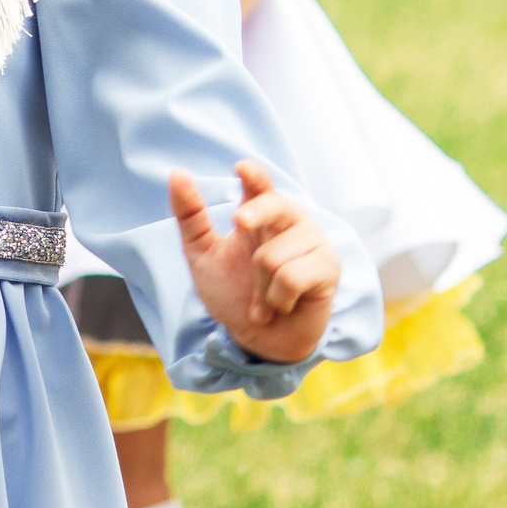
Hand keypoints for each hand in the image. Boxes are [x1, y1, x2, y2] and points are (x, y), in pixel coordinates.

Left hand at [171, 161, 340, 365]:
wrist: (258, 340)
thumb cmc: (234, 294)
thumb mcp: (202, 255)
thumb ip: (190, 216)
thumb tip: (177, 174)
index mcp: (261, 213)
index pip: (260, 186)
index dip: (254, 176)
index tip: (241, 167)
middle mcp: (290, 221)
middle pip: (275, 205)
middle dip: (255, 213)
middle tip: (239, 222)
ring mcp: (313, 242)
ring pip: (272, 256)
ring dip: (260, 287)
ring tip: (266, 298)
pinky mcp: (329, 267)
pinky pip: (291, 277)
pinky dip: (277, 299)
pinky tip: (282, 305)